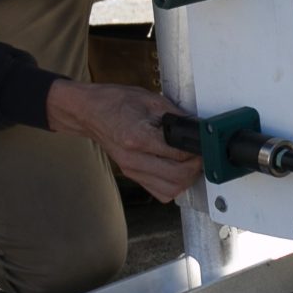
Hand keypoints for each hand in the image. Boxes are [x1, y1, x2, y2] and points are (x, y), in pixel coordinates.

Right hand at [46, 80, 203, 201]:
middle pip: (178, 176)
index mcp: (138, 137)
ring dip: (186, 178)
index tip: (203, 143)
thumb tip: (199, 129)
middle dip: (196, 166)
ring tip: (189, 162)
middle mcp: (134, 159)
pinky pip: (160, 192)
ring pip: (171, 190)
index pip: (179, 154)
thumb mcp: (151, 100)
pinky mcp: (132, 175)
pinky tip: (176, 170)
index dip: (197, 150)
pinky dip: (174, 185)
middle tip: (199, 153)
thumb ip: (177, 117)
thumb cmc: (116, 102)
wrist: (89, 111)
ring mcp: (131, 170)